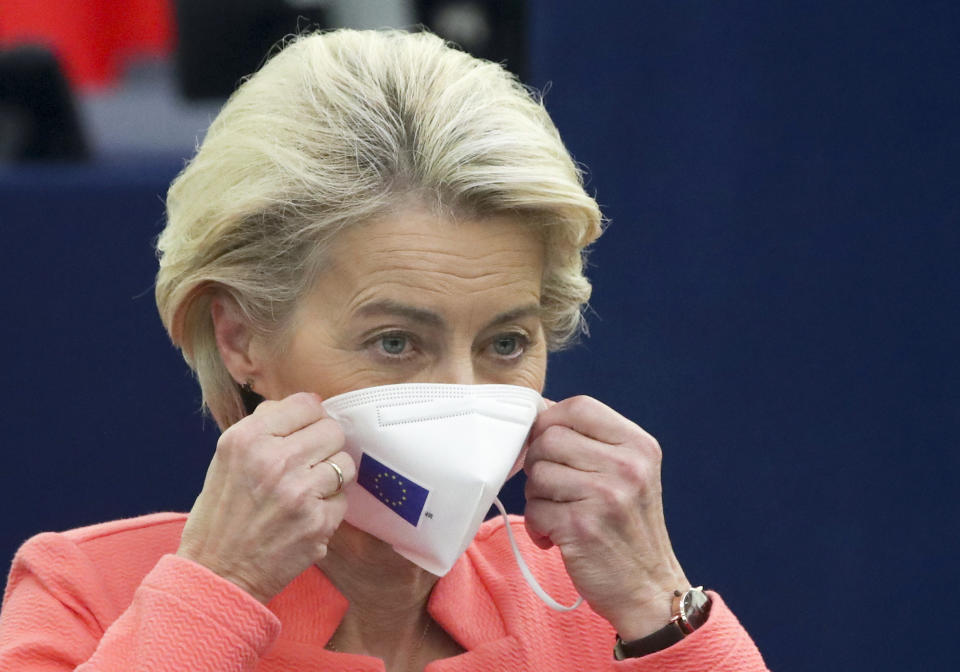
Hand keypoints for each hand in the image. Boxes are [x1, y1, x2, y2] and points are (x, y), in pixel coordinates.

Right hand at [177, 392, 355, 603]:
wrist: (217, 574)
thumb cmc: (222, 515)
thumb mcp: (227, 459)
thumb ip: (264, 427)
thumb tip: (309, 404)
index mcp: (247, 439)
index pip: (306, 404)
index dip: (308, 419)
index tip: (302, 433)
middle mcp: (274, 460)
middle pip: (332, 430)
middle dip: (323, 447)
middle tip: (305, 466)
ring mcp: (299, 491)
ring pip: (345, 463)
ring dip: (330, 477)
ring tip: (305, 491)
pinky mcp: (318, 521)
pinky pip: (343, 498)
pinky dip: (328, 507)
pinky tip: (304, 517)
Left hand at [523, 396, 688, 639]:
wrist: (648, 589)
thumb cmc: (628, 528)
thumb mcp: (629, 474)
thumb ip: (592, 442)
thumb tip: (540, 411)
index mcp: (638, 445)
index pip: (579, 406)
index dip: (551, 420)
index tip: (547, 443)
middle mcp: (626, 466)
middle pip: (549, 438)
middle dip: (540, 464)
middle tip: (556, 489)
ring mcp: (605, 495)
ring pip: (536, 473)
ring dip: (538, 498)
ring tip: (561, 514)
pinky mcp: (582, 526)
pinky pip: (534, 509)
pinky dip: (538, 526)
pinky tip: (559, 537)